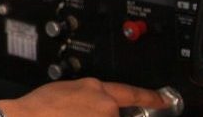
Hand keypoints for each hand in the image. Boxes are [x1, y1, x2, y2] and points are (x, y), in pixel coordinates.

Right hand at [0, 78, 168, 116]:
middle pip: (119, 116)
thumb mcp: (65, 89)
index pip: (134, 93)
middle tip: (79, 115)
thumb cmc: (38, 108)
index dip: (152, 98)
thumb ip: (87, 94)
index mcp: (98, 90)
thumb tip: (94, 103)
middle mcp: (106, 108)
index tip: (164, 100)